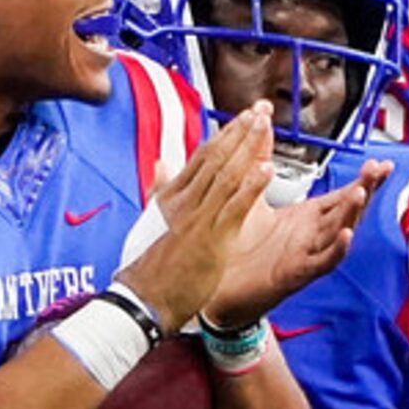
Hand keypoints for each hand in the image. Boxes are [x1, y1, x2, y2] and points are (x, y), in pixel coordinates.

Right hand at [111, 105, 273, 331]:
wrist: (141, 300)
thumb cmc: (149, 268)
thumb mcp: (152, 221)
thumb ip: (160, 190)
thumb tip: (161, 164)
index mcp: (172, 196)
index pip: (203, 156)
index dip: (226, 134)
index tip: (244, 116)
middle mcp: (185, 200)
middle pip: (216, 156)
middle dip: (240, 130)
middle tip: (261, 109)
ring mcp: (198, 217)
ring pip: (226, 173)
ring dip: (248, 146)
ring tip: (265, 124)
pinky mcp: (210, 238)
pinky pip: (234, 206)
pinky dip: (251, 186)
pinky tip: (267, 169)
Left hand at [201, 160, 389, 329]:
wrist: (221, 290)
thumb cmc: (239, 248)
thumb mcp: (252, 196)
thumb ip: (260, 159)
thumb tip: (262, 121)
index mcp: (307, 219)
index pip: (342, 195)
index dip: (364, 179)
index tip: (381, 162)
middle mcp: (313, 235)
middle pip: (347, 210)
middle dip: (366, 188)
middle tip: (380, 168)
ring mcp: (308, 254)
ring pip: (338, 232)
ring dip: (352, 213)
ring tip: (361, 192)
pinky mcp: (297, 274)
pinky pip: (322, 262)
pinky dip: (336, 251)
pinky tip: (346, 236)